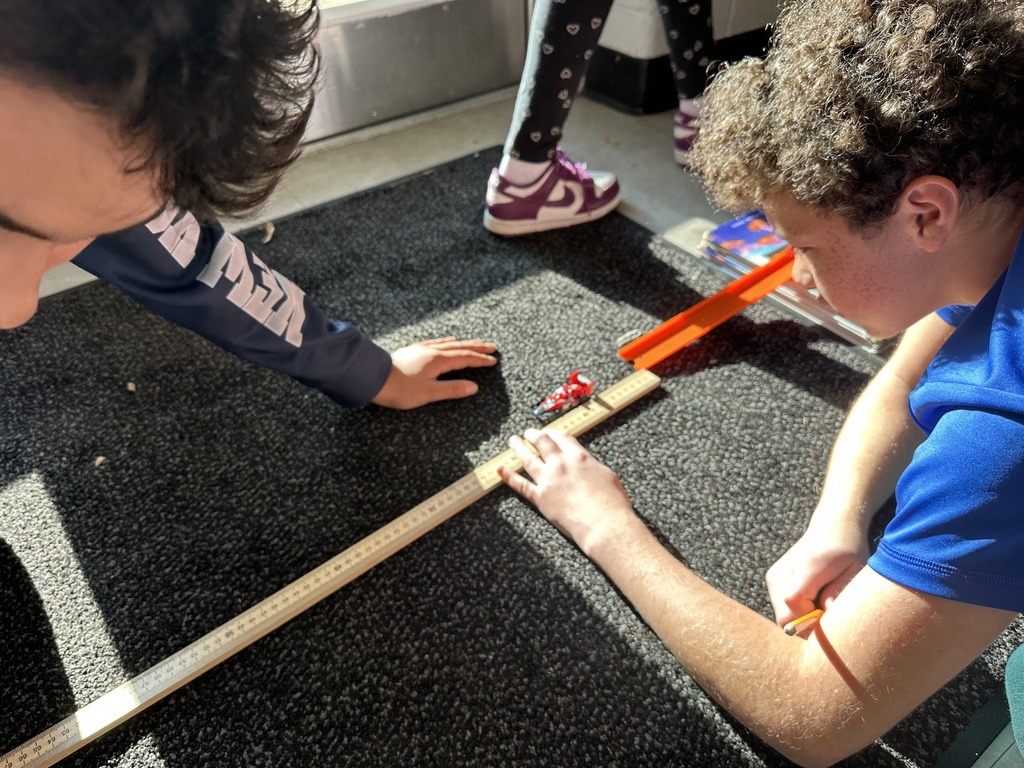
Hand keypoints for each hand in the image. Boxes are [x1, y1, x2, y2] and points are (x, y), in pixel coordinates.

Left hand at [371, 337, 496, 409]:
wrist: (373, 378)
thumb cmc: (400, 389)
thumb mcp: (429, 393)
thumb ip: (452, 389)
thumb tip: (473, 387)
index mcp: (439, 361)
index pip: (466, 358)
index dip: (481, 360)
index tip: (493, 360)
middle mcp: (432, 351)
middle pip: (460, 348)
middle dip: (477, 348)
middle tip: (492, 346)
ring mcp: (422, 349)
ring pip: (449, 343)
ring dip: (464, 343)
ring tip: (476, 341)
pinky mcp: (413, 351)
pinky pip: (436, 342)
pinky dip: (446, 341)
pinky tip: (448, 340)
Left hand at [498, 429, 639, 554]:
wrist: (604, 524)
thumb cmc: (612, 503)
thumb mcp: (606, 475)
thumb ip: (590, 467)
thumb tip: (584, 465)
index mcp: (579, 457)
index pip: (561, 437)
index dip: (552, 432)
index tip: (547, 431)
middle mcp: (561, 464)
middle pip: (542, 443)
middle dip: (533, 435)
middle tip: (528, 433)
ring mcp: (548, 480)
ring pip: (528, 459)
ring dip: (518, 447)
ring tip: (513, 441)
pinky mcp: (540, 498)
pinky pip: (520, 485)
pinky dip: (508, 476)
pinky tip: (500, 469)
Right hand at [764, 522, 868, 632]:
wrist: (831, 528)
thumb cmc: (847, 548)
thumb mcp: (854, 569)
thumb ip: (839, 590)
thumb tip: (826, 612)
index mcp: (805, 566)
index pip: (793, 603)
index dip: (810, 621)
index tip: (830, 621)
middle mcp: (783, 572)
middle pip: (784, 617)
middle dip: (807, 627)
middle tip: (828, 620)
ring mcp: (774, 577)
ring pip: (782, 617)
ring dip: (802, 620)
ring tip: (822, 608)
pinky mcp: (773, 581)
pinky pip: (782, 609)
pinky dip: (797, 613)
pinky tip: (813, 602)